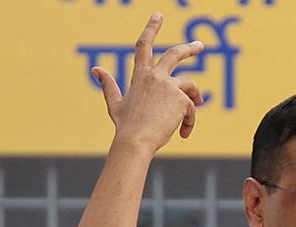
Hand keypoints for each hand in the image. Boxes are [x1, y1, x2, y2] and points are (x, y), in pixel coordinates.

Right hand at [92, 12, 204, 152]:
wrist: (135, 142)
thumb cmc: (125, 126)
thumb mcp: (115, 104)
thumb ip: (108, 85)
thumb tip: (96, 69)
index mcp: (139, 76)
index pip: (144, 45)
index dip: (151, 28)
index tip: (159, 15)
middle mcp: (155, 76)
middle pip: (175, 54)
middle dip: (190, 48)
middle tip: (200, 45)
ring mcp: (169, 86)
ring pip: (189, 85)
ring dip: (194, 97)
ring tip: (195, 107)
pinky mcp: (181, 99)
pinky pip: (192, 108)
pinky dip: (190, 120)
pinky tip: (183, 132)